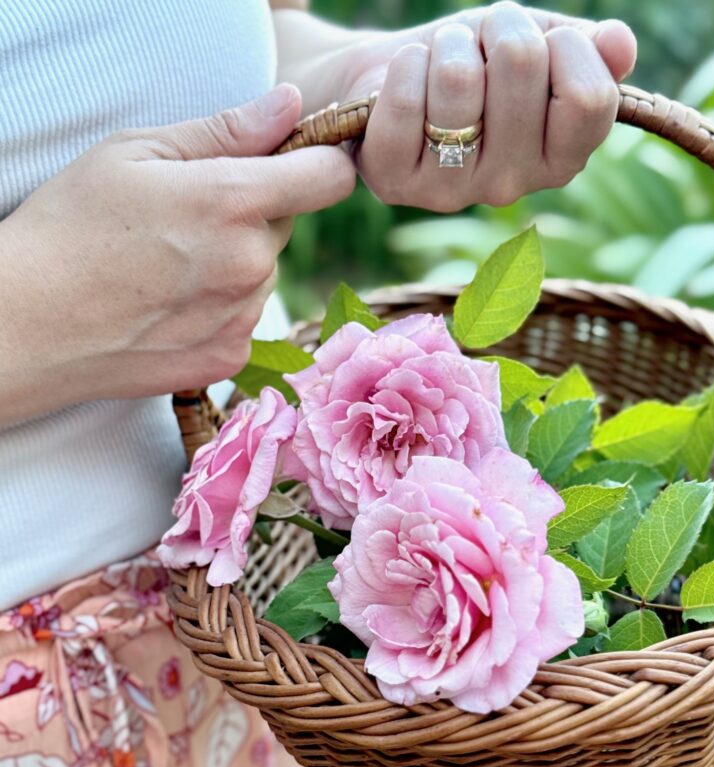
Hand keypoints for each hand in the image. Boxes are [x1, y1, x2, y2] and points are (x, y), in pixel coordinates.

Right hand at [0, 84, 354, 423]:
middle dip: (253, 212)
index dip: (319, 161)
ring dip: (236, 262)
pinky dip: (221, 307)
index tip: (296, 160)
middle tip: (187, 217)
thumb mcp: (136, 153)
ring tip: (168, 265)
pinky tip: (169, 304)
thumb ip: (226, 131)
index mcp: (232, 202)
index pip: (328, 177)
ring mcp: (243, 318)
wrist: (30, 324)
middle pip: (285, 224)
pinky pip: (246, 317)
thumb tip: (290, 106)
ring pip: (264, 273)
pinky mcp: (229, 358)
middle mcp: (250, 265)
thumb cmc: (71, 227)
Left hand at [332, 1, 635, 210]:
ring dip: (448, 44)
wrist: (393, 77)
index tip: (542, 44)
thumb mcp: (540, 45)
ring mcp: (453, 191)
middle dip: (500, 27)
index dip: (565, 45)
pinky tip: (405, 82)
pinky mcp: (396, 183)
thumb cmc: (476, 61)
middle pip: (523, 66)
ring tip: (441, 63)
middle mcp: (511, 185)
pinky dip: (405, 66)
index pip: (590, 98)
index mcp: (560, 159)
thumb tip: (621, 45)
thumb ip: (587, 49)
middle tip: (481, 45)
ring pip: (459, 77)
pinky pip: (407, 99)